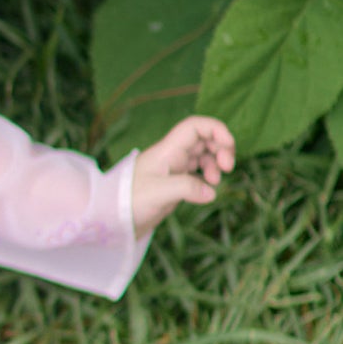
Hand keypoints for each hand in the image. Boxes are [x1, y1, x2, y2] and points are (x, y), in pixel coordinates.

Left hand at [131, 115, 235, 235]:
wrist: (115, 217)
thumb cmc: (130, 200)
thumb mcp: (158, 192)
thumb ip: (186, 188)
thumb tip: (211, 192)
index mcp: (167, 150)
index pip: (194, 126)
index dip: (215, 129)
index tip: (229, 146)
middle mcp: (171, 155)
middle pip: (203, 139)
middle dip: (221, 148)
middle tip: (227, 167)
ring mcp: (173, 168)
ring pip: (203, 155)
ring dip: (215, 164)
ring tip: (214, 181)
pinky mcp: (175, 183)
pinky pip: (198, 172)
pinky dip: (207, 177)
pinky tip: (207, 191)